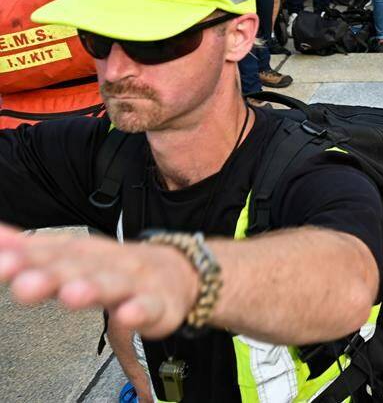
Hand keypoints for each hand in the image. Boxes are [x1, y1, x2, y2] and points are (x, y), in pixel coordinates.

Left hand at [0, 223, 197, 339]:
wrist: (181, 274)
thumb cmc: (119, 268)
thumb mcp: (75, 255)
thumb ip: (33, 250)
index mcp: (83, 255)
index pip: (51, 252)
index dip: (25, 257)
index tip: (1, 261)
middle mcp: (106, 265)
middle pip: (77, 268)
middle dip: (49, 275)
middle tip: (24, 283)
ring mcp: (134, 283)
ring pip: (112, 286)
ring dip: (92, 289)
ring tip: (72, 295)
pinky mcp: (159, 305)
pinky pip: (149, 309)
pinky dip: (139, 312)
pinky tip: (127, 314)